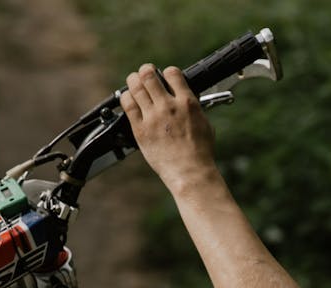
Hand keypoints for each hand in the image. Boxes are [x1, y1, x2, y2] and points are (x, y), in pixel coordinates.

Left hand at [120, 64, 216, 188]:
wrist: (190, 173)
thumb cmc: (200, 153)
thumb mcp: (205, 124)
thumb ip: (194, 108)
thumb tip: (188, 99)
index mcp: (187, 102)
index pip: (172, 73)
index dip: (167, 72)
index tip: (165, 78)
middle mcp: (168, 106)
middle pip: (149, 75)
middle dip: (146, 71)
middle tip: (145, 75)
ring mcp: (153, 117)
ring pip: (136, 86)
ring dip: (133, 80)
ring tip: (134, 82)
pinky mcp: (141, 130)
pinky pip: (128, 105)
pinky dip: (126, 97)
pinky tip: (128, 98)